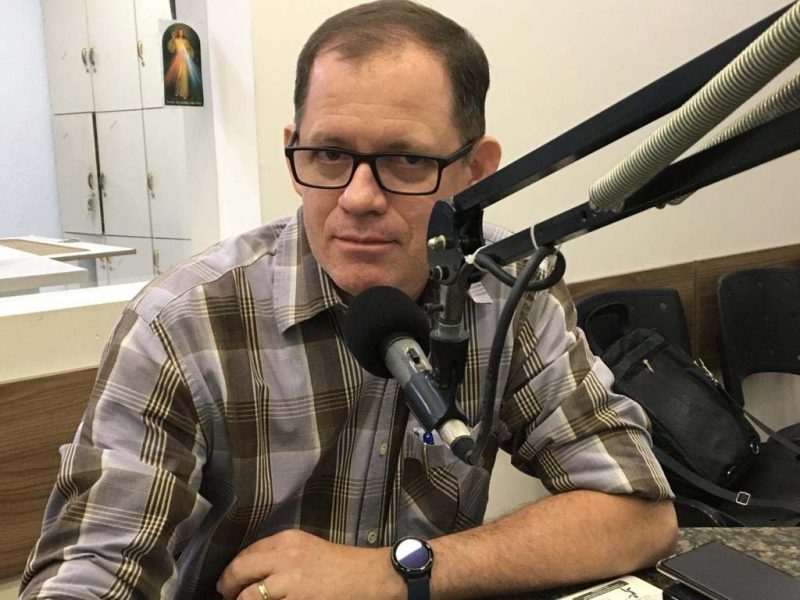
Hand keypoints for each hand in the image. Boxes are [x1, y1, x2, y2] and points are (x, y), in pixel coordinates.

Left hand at [216, 529, 404, 599]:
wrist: (367, 577)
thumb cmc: (339, 564)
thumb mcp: (306, 547)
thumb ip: (280, 553)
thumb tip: (251, 568)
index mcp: (286, 540)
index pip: (245, 553)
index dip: (232, 570)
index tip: (229, 580)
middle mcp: (284, 557)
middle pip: (239, 571)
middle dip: (227, 585)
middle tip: (226, 594)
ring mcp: (290, 582)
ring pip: (248, 596)